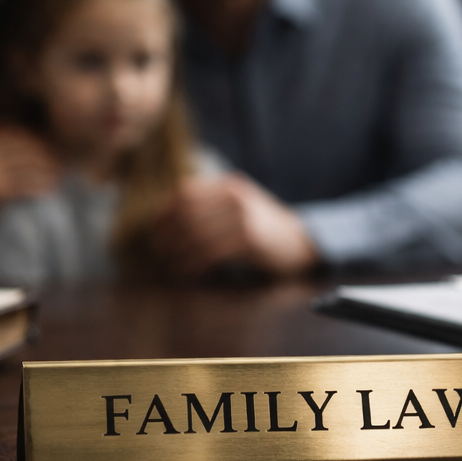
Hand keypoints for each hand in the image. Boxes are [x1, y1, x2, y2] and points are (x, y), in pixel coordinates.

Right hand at [0, 124, 59, 268]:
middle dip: (45, 154)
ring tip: (59, 175)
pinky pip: (25, 187)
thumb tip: (11, 120)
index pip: (16, 135)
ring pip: (27, 168)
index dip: (37, 140)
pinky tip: (50, 190)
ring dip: (47, 171)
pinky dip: (40, 187)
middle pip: (24, 149)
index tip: (52, 148)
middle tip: (61, 161)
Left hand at [152, 173, 320, 277]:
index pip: (185, 194)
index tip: (157, 234)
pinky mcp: (249, 239)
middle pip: (186, 214)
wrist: (303, 243)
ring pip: (195, 235)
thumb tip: (171, 225)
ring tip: (172, 268)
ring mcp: (243, 216)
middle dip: (168, 237)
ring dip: (178, 255)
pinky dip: (193, 265)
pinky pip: (209, 253)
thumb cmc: (267, 231)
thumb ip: (214, 209)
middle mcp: (235, 196)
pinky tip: (189, 275)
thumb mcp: (242, 208)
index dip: (165, 214)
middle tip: (161, 255)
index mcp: (230, 186)